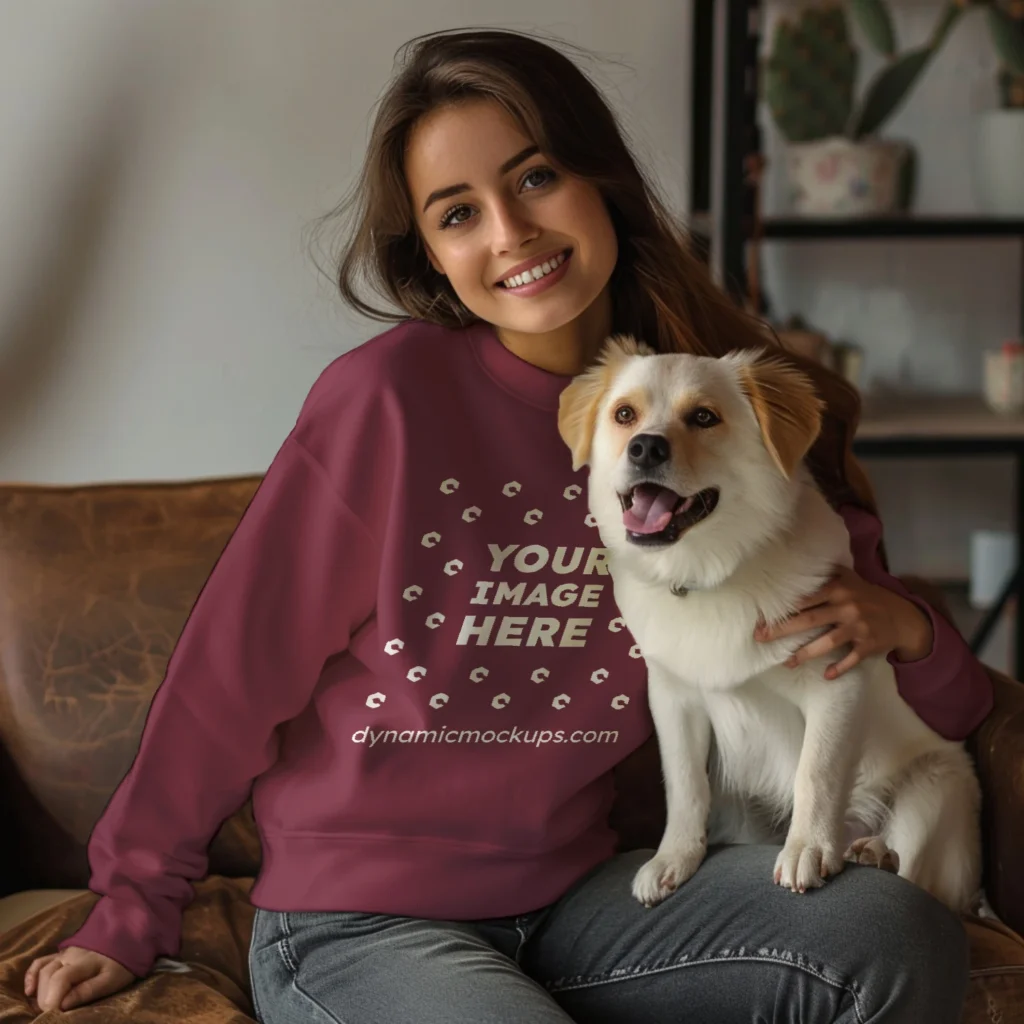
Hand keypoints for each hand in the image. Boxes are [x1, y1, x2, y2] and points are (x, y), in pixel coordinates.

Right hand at [24, 945, 135, 1011]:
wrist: (128, 940)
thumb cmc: (121, 964)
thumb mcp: (111, 981)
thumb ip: (87, 991)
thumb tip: (62, 1005)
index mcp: (84, 962)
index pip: (59, 979)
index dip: (52, 999)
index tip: (54, 1014)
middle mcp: (70, 955)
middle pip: (48, 976)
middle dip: (46, 998)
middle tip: (53, 1014)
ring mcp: (65, 953)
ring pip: (42, 970)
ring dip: (40, 991)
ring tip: (45, 1007)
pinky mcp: (62, 954)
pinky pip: (41, 962)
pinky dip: (32, 976)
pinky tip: (29, 991)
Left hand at [753, 564, 933, 679]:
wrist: (903, 617)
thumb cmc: (868, 596)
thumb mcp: (850, 579)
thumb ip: (826, 574)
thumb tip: (795, 564)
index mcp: (838, 589)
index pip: (805, 598)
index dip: (783, 607)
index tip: (761, 615)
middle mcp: (847, 607)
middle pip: (810, 619)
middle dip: (783, 629)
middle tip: (760, 637)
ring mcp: (858, 627)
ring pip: (828, 642)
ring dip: (806, 653)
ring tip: (787, 662)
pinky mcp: (868, 645)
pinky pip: (852, 659)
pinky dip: (840, 667)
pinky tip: (826, 675)